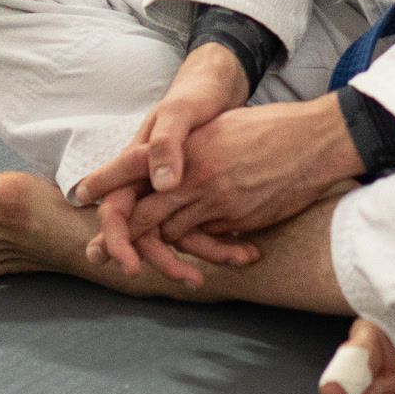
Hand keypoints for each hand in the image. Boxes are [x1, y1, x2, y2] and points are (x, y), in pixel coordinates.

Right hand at [63, 41, 257, 283]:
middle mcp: (149, 182)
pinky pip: (199, 225)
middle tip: (191, 280)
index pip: (115, 206)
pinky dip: (217, 241)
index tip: (123, 263)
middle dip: (162, 259)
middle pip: (143, 230)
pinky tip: (243, 250)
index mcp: (137, 163)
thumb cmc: (195, 96)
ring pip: (172, 233)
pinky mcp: (196, 194)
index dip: (115, 237)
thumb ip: (167, 145)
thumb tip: (162, 185)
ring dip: (195, 254)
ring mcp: (172, 190)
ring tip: (228, 266)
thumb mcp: (180, 113)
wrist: (222, 88)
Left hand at [96, 96, 361, 280]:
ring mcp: (214, 199)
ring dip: (158, 250)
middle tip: (99, 252)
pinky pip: (206, 240)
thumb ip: (190, 150)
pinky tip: (197, 255)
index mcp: (184, 145)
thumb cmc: (269, 128)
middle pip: (142, 212)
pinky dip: (198, 248)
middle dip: (119, 236)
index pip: (131, 165)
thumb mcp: (219, 130)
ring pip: (171, 233)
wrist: (315, 139)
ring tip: (140, 265)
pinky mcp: (236, 218)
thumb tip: (169, 170)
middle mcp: (192, 174)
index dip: (103, 181)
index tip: (79, 195)